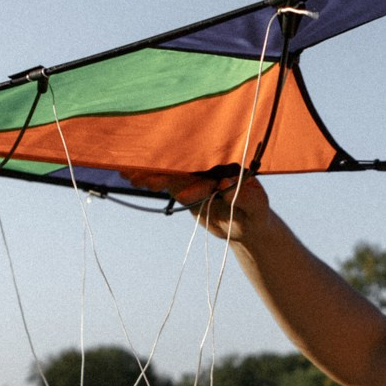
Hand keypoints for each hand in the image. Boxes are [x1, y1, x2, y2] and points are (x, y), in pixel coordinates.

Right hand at [121, 169, 267, 238]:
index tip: (174, 174)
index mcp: (225, 162)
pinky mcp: (184, 185)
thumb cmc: (256, 213)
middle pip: (182, 160)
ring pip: (169, 169)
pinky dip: (149, 178)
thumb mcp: (257, 206)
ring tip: (128, 173)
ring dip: (149, 170)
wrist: (246, 226)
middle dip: (162, 164)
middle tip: (140, 169)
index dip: (189, 165)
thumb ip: (245, 197)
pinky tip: (130, 177)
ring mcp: (194, 174)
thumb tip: (226, 184)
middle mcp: (208, 164)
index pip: (206, 159)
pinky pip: (164, 180)